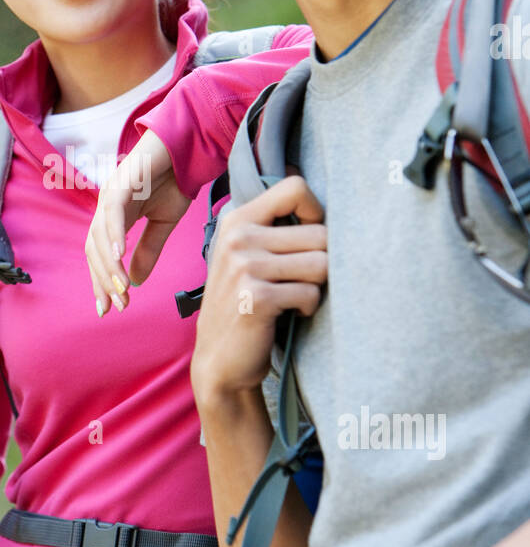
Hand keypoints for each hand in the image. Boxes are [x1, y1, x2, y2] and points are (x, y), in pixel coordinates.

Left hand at [85, 129, 191, 315]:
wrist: (187, 147)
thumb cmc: (174, 180)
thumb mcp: (163, 224)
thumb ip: (148, 250)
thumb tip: (136, 281)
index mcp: (114, 218)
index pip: (99, 255)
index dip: (102, 281)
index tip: (109, 307)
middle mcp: (106, 207)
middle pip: (94, 250)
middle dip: (104, 280)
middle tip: (118, 304)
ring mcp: (111, 193)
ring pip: (100, 235)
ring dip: (109, 265)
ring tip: (121, 288)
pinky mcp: (122, 182)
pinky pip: (114, 212)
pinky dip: (114, 234)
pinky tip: (120, 255)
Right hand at [191, 175, 327, 402]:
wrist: (220, 359)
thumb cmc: (243, 303)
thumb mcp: (245, 256)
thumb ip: (273, 227)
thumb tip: (326, 208)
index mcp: (237, 219)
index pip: (295, 187)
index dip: (317, 211)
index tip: (311, 237)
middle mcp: (238, 238)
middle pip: (320, 233)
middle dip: (322, 262)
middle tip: (302, 280)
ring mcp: (244, 267)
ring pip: (321, 264)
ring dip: (317, 287)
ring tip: (296, 296)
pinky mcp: (257, 297)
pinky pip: (311, 293)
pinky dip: (308, 308)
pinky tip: (289, 313)